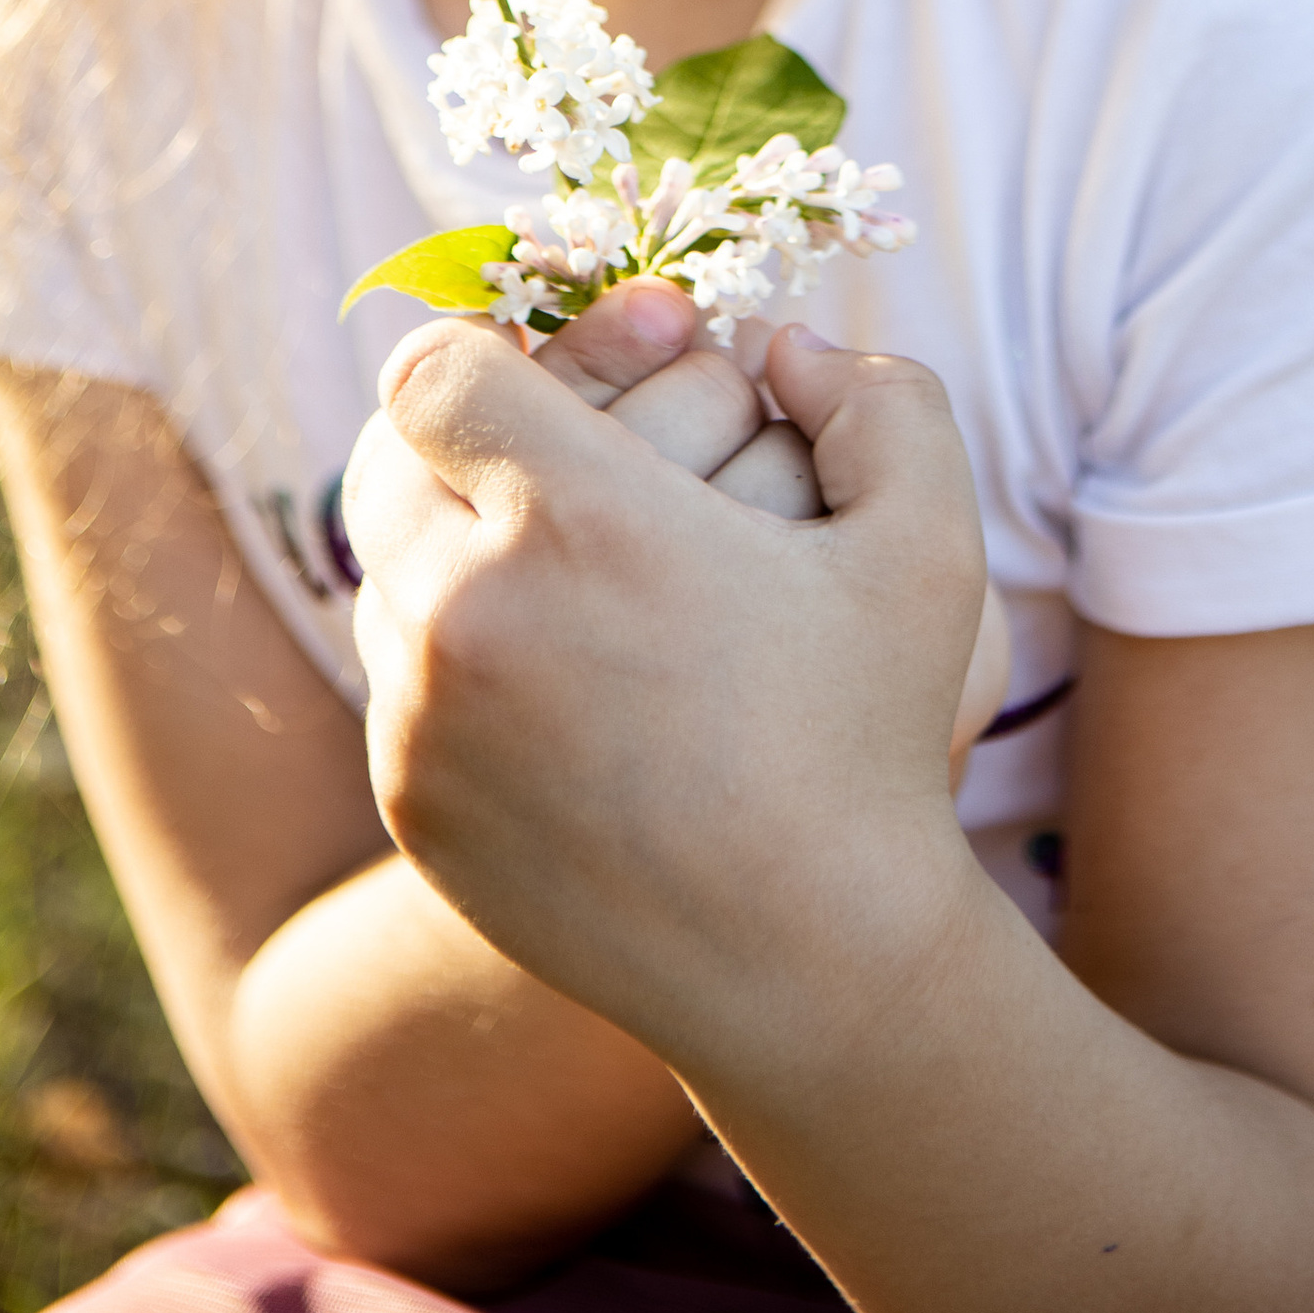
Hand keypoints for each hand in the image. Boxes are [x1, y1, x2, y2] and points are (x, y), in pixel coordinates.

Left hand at [342, 320, 992, 1064]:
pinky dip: (452, 660)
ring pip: (385, 572)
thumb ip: (881, 400)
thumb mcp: (928, 543)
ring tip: (551, 566)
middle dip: (456, 440)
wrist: (811, 964)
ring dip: (451, 547)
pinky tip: (549, 678)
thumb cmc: (869, 741)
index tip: (542, 378)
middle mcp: (469, 610)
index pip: (434, 372)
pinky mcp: (412, 804)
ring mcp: (425, 719)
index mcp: (574, 518)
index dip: (485, 354)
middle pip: (384, 461)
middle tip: (538, 455)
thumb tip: (786, 347)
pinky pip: (396, 683)